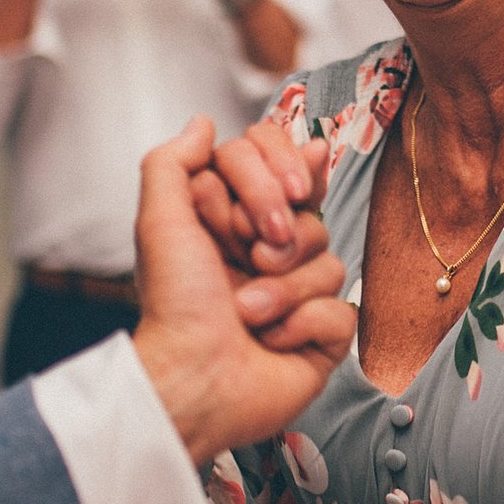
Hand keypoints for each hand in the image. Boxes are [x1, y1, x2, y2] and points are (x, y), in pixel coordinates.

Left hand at [131, 117, 355, 467]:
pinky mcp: (324, 334)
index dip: (277, 173)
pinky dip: (303, 325)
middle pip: (311, 210)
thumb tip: (204, 122)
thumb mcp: (161, 222)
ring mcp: (301, 291)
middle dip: (277, 234)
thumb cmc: (174, 306)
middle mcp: (270, 249)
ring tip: (247, 312)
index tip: (274, 197)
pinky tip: (273, 341)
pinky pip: (342, 310)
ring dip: (282, 288)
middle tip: (250, 258)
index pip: (279, 160)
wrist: (192, 381)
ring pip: (330, 260)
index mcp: (234, 218)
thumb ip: (173, 162)